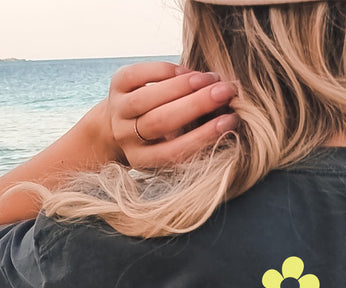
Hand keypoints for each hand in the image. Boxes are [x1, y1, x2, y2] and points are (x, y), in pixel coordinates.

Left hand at [102, 60, 238, 169]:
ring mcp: (118, 111)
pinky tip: (187, 72)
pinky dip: (166, 70)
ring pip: (149, 97)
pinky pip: (139, 74)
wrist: (118, 122)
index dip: (203, 136)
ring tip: (210, 79)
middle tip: (225, 92)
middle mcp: (127, 137)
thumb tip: (228, 115)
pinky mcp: (115, 85)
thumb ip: (193, 136)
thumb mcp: (172, 145)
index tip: (230, 121)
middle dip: (196, 104)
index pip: (175, 151)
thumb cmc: (159, 136)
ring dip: (183, 85)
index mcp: (143, 159)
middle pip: (161, 121)